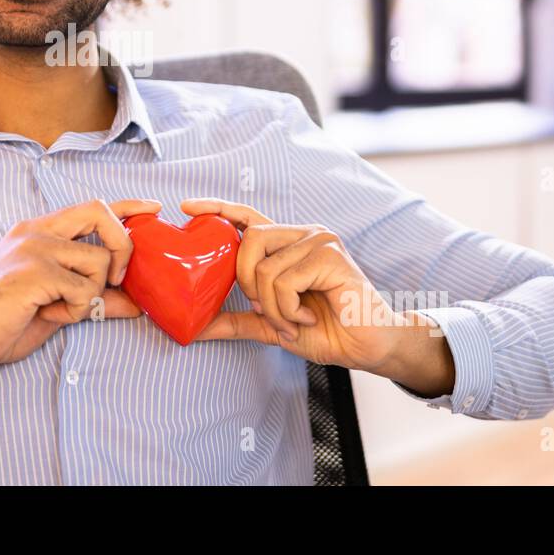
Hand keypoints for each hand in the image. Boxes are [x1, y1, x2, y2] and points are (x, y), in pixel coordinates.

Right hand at [0, 198, 161, 372]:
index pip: (91, 206)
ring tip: (58, 309)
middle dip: (123, 246)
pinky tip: (46, 314)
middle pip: (101, 212)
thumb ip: (94, 298)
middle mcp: (36, 231)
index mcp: (38, 231)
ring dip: (89, 294)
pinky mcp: (34, 271)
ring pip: (98, 260)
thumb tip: (136, 304)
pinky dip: (74, 311)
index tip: (153, 208)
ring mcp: (34, 248)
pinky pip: (83, 289)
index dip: (126, 206)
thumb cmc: (2, 322)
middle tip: (117, 281)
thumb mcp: (56, 307)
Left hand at [181, 197, 424, 376]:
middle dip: (247, 282)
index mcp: (289, 244)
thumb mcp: (272, 325)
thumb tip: (195, 326)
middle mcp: (304, 234)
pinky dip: (288, 310)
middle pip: (249, 239)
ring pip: (265, 269)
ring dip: (273, 308)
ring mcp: (319, 241)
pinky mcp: (330, 256)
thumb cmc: (326, 330)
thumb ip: (236, 320)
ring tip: (295, 321)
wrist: (367, 347)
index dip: (218, 208)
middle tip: (266, 309)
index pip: (248, 217)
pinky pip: (285, 282)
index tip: (187, 207)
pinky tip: (308, 318)